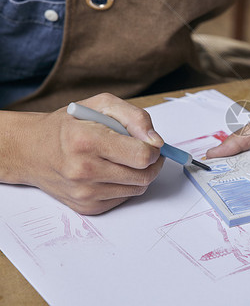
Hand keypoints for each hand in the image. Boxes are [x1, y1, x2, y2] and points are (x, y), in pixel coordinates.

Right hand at [0, 93, 164, 213]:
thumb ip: (135, 117)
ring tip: (124, 159)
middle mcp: (83, 170)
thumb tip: (156, 141)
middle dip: (151, 163)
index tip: (149, 143)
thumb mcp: (101, 105)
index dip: (153, 149)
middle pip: (144, 176)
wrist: (31, 150)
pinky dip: (126, 185)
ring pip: (137, 189)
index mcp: (87, 141)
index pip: (141, 155)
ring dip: (139, 174)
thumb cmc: (68, 125)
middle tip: (143, 151)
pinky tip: (112, 172)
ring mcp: (84, 192)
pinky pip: (124, 198)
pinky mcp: (86, 206)